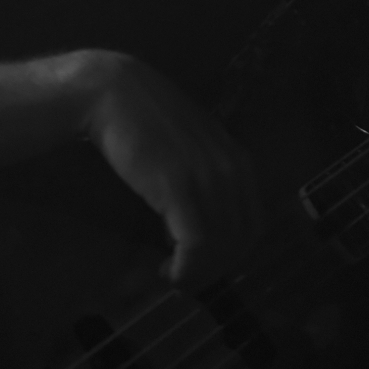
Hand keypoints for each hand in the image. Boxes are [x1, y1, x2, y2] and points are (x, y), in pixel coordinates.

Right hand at [82, 52, 262, 289]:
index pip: (254, 224)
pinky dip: (185, 269)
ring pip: (219, 248)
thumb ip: (206, 176)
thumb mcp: (191, 148)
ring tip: (172, 272)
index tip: (204, 263)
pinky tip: (167, 270)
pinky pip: (196, 246)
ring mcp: (207, 177)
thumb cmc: (147, 120)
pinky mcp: (179, 187)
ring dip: (198, 272)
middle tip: (186, 275)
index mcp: (239, 159)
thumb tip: (204, 223)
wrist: (114, 93)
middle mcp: (231, 168)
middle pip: (240, 241)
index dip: (232, 253)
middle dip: (215, 268)